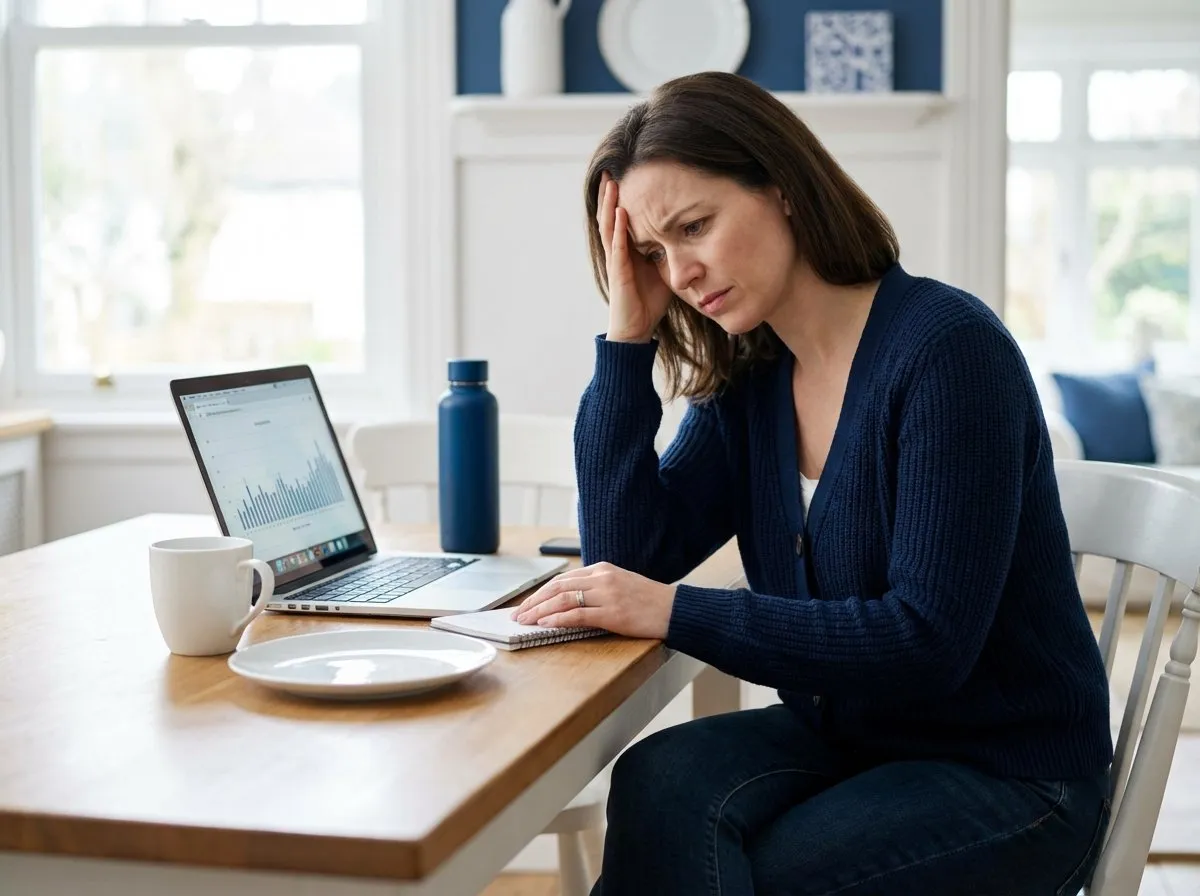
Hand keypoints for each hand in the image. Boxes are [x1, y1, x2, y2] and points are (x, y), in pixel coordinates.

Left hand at [511, 561, 676, 638]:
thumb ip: (596, 589)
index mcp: (602, 569)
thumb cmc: (649, 601)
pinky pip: (578, 614)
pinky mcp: (613, 613)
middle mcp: (602, 578)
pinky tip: (545, 624)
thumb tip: (568, 603)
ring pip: (563, 599)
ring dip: (539, 611)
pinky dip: (558, 619)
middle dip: (534, 602)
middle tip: (518, 614)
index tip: (527, 604)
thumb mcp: (620, 585)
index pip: (562, 579)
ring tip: (525, 621)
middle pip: (557, 587)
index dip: (541, 593)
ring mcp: (607, 594)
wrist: (675, 609)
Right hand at [597, 172, 674, 343]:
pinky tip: (620, 212)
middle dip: (611, 193)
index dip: (622, 197)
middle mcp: (618, 251)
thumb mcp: (664, 270)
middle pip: (611, 216)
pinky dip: (618, 229)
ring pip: (609, 226)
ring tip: (611, 181)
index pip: (623, 217)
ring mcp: (616, 261)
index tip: (628, 175)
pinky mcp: (617, 272)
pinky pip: (617, 247)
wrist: (636, 329)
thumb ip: (670, 252)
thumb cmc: (649, 302)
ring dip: (610, 203)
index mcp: (628, 249)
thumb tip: (691, 236)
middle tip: (611, 168)